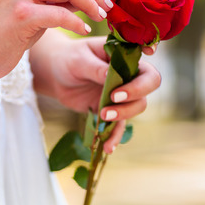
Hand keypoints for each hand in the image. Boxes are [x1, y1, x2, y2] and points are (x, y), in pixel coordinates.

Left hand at [31, 33, 160, 153]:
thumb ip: (96, 69)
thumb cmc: (69, 59)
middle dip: (135, 95)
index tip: (144, 63)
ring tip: (103, 115)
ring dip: (123, 114)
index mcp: (125, 57)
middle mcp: (129, 76)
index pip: (146, 65)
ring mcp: (122, 94)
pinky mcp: (111, 110)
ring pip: (136, 107)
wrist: (55, 75)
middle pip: (148, 87)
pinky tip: (108, 147)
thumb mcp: (79, 60)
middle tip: (113, 98)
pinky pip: (118, 125)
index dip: (148, 71)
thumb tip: (110, 75)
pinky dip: (114, 136)